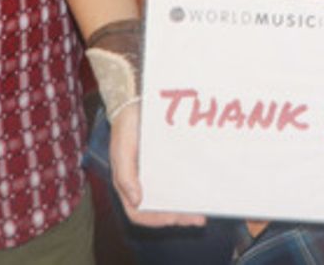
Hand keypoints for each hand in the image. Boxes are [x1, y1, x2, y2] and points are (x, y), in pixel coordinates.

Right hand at [108, 102, 205, 228]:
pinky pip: (176, 183)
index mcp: (127, 184)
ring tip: (202, 212)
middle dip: (177, 217)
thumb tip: (136, 200)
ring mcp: (154, 176)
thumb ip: (125, 175)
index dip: (155, 220)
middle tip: (197, 218)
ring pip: (169, 200)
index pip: (138, 213)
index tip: (174, 219)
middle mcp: (141, 184)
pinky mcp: (165, 165)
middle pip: (157, 210)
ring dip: (184, 209)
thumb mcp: (122, 148)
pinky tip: (199, 191)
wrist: (135, 103)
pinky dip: (186, 191)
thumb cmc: (125, 126)